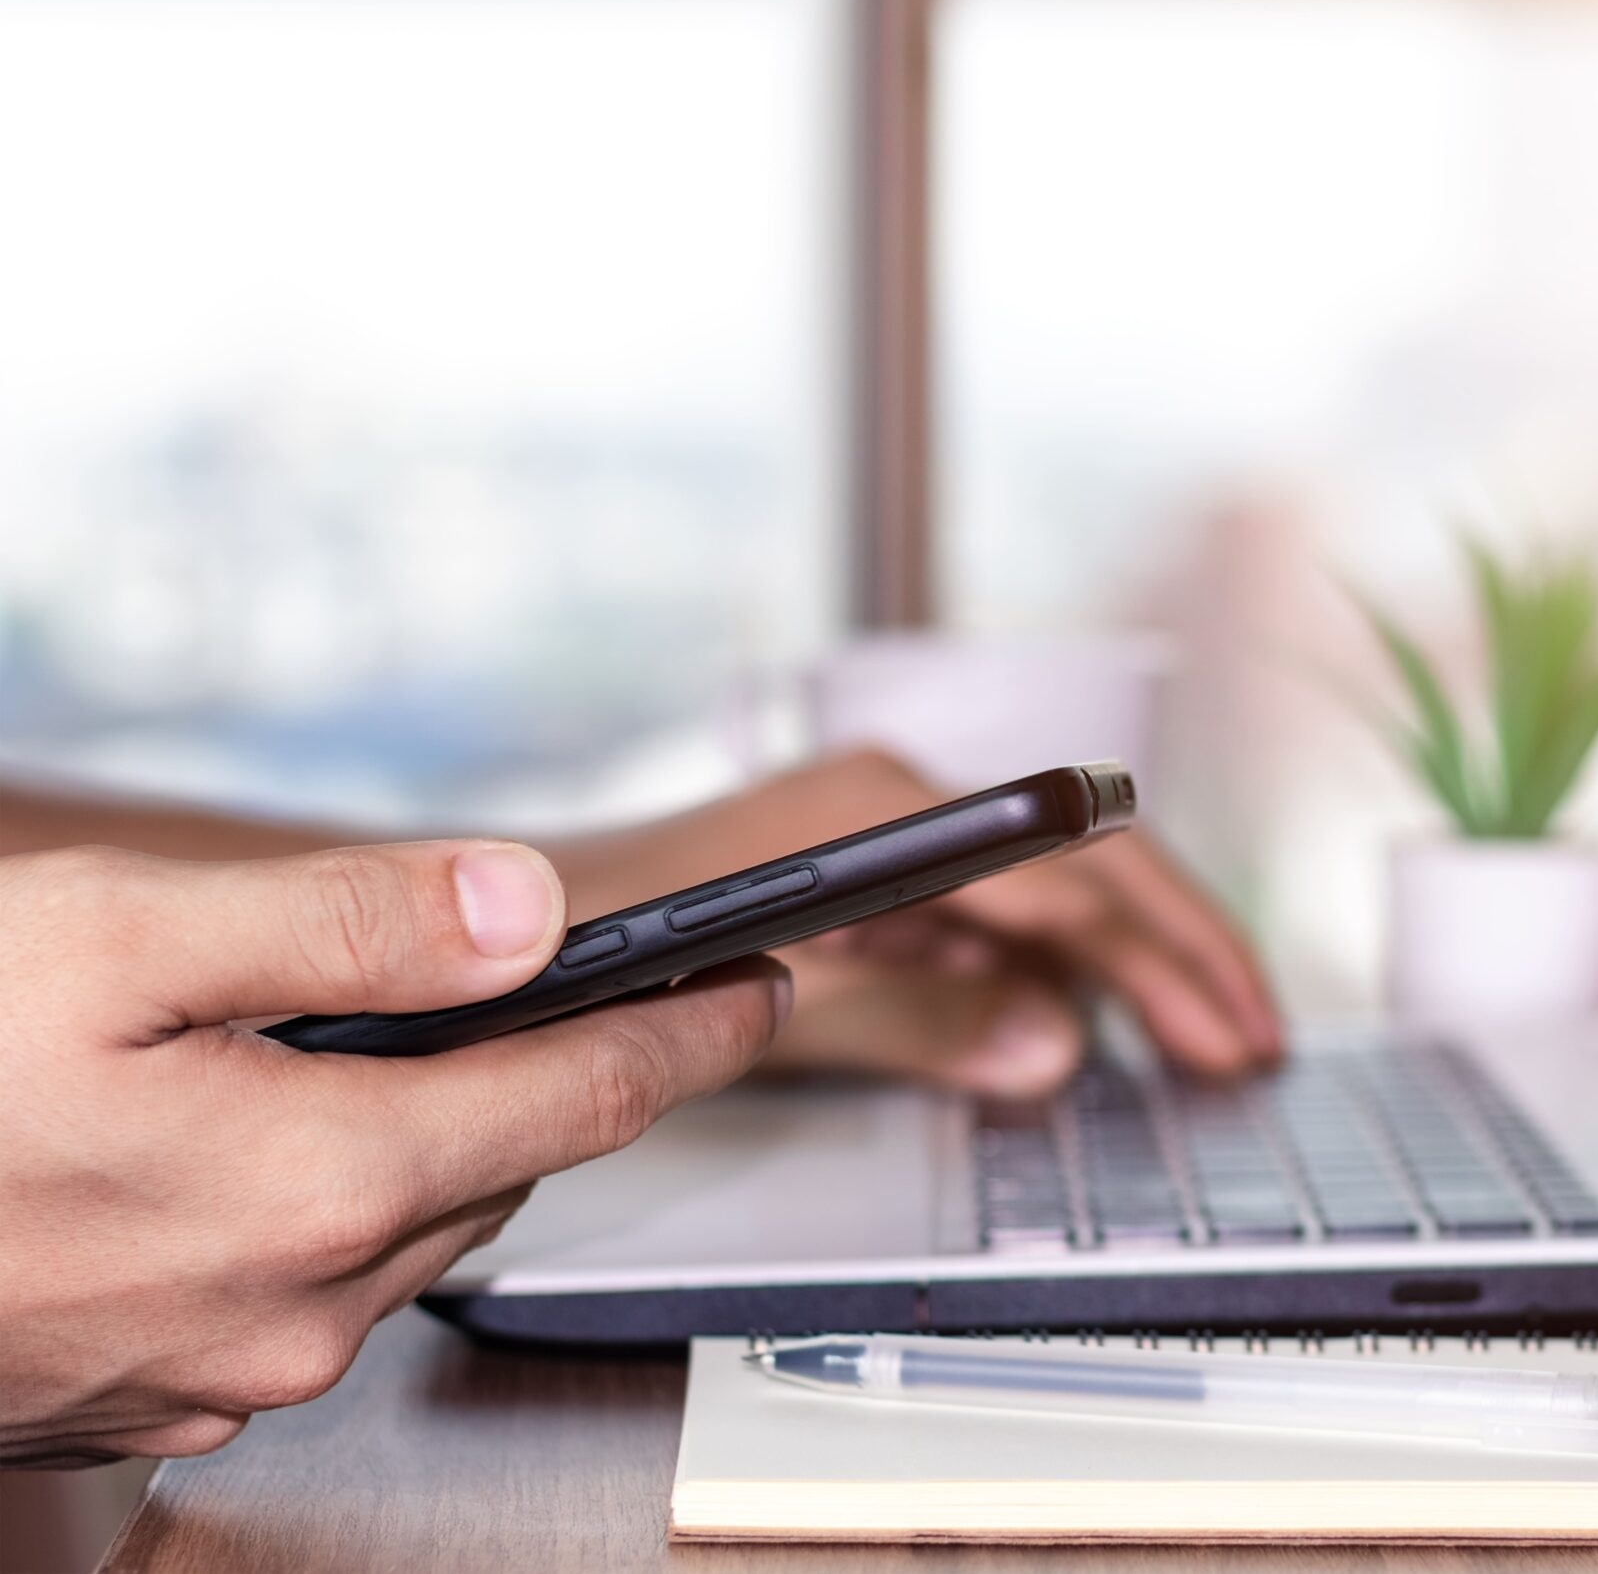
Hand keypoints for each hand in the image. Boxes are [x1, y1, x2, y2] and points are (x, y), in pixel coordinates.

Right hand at [0, 841, 786, 1467]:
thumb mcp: (118, 941)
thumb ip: (347, 925)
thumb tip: (528, 907)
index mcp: (324, 1181)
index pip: (590, 1090)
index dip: (696, 1024)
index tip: (768, 979)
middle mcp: (303, 1304)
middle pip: (507, 1165)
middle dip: (566, 1073)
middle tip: (609, 994)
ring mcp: (230, 1371)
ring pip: (411, 1232)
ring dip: (438, 1143)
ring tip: (406, 1054)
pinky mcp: (159, 1402)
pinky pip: (310, 1291)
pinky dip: (329, 1211)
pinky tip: (257, 1151)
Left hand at [552, 749, 1282, 1097]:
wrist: (505, 932)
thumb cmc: (616, 943)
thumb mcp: (780, 1002)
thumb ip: (919, 1024)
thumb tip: (1054, 1051)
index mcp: (892, 811)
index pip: (1074, 881)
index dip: (1168, 960)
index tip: (1232, 1025)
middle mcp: (905, 807)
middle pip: (1088, 878)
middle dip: (1179, 961)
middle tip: (1252, 1048)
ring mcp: (893, 845)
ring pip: (1049, 906)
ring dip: (1129, 975)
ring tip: (1203, 1050)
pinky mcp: (875, 885)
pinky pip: (993, 931)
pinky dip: (1054, 984)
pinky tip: (1085, 1037)